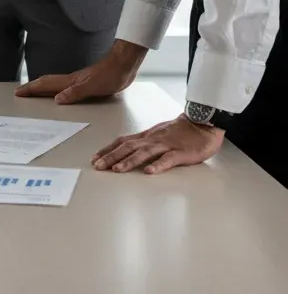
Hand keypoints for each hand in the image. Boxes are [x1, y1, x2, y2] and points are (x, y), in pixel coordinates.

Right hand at [15, 40, 146, 103]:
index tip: (18, 93)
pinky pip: (64, 87)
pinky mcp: (85, 83)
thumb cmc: (111, 75)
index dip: (31, 89)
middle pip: (46, 83)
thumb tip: (57, 99)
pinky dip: (55, 90)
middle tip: (20, 93)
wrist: (123, 65)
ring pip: (54, 84)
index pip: (46, 85)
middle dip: (32, 88)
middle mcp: (71, 80)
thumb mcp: (93, 86)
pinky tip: (58, 94)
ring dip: (41, 89)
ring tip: (33, 93)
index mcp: (70, 81)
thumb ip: (75, 92)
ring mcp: (77, 81)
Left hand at [92, 115, 224, 174]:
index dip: (108, 149)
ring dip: (129, 161)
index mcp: (146, 137)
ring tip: (116, 169)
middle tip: (97, 166)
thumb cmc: (181, 131)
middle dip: (111, 156)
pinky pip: (168, 159)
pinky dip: (158, 165)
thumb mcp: (158, 134)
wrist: (202, 123)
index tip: (95, 158)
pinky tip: (149, 172)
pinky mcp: (181, 153)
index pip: (122, 141)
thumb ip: (145, 142)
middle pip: (128, 147)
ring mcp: (166, 145)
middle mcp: (152, 140)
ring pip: (144, 153)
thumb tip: (129, 149)